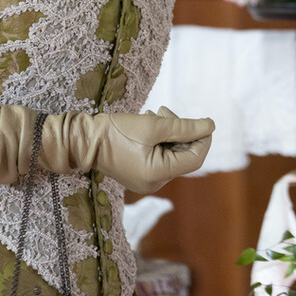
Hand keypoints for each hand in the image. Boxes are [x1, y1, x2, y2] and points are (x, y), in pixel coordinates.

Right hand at [42, 106, 213, 191]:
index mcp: (158, 175)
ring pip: (172, 154)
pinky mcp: (140, 174)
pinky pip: (160, 157)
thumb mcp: (153, 125)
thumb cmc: (117, 131)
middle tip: (165, 112)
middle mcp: (154, 183)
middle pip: (183, 156)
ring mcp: (147, 181)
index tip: (203, 120)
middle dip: (181, 132)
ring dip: (170, 133)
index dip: (203, 139)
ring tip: (153, 115)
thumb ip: (184, 127)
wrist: (84, 140)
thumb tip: (211, 126)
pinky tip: (148, 125)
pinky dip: (160, 140)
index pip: (195, 158)